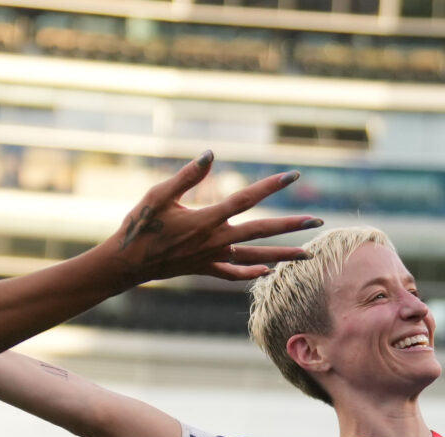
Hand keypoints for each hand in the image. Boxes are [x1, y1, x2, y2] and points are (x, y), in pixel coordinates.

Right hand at [106, 154, 318, 284]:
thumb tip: (210, 154)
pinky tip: (267, 271)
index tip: (293, 176)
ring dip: (284, 255)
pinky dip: (252, 274)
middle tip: (318, 220)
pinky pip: (234, 273)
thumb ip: (187, 175)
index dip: (270, 186)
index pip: (245, 199)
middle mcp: (215, 240)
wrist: (126, 264)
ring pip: (256, 258)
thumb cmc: (140, 226)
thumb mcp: (158, 194)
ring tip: (308, 255)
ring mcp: (212, 258)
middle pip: (261, 231)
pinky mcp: (205, 268)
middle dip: (292, 226)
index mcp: (206, 219)